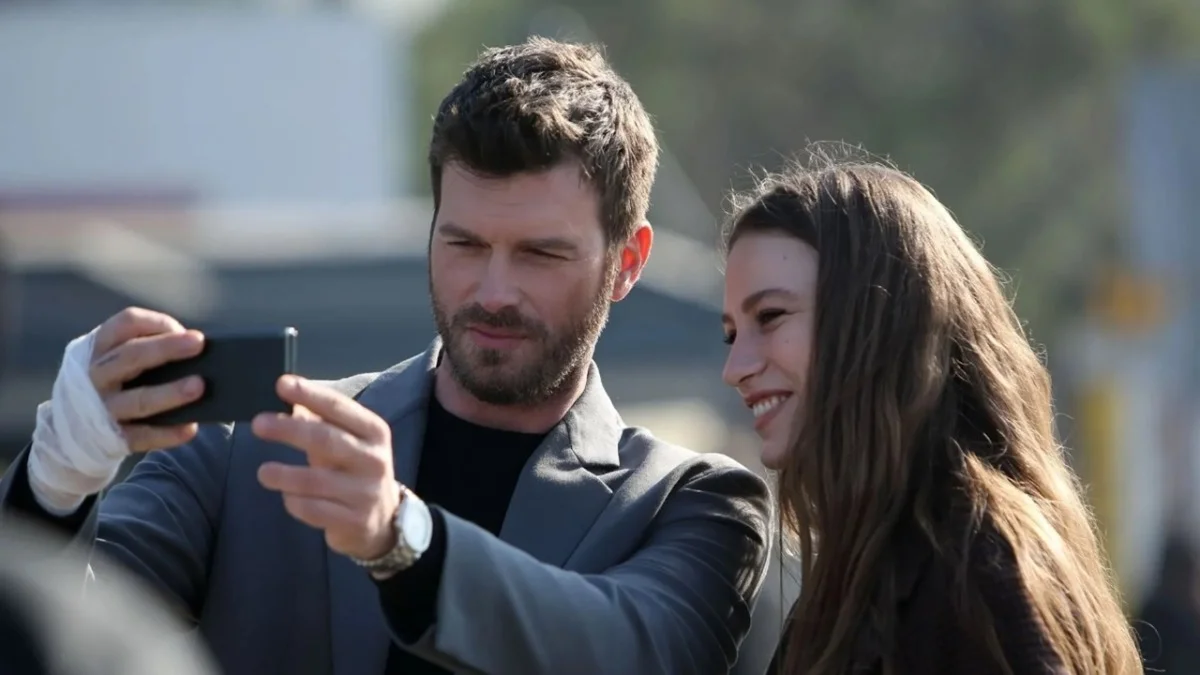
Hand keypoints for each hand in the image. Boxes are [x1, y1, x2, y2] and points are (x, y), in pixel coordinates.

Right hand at [89, 307, 206, 451]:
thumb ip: (143, 347)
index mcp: (99, 348)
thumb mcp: (113, 356)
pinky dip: (167, 433)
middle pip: (132, 356)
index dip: (156, 323)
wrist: (70, 429)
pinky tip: (189, 428)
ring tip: (198, 386)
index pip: (125, 324)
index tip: (183, 330)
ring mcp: (102, 408)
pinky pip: (142, 435)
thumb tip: (192, 347)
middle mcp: (97, 375)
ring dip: (170, 392)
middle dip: (166, 347)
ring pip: (138, 399)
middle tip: (198, 343)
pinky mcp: (112, 437)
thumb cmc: (110, 381)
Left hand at [252, 375, 401, 560]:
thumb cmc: (355, 470)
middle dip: (289, 430)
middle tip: (258, 424)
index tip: (282, 385)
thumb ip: (320, 421)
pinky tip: (288, 496)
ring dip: (284, 475)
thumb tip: (289, 397)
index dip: (310, 394)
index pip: (339, 408)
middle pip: (326, 440)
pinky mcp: (353, 521)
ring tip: (263, 472)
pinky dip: (294, 502)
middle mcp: (374, 459)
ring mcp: (365, 492)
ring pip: (315, 481)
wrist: (383, 519)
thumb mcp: (347, 441)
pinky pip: (313, 510)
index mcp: (374, 432)